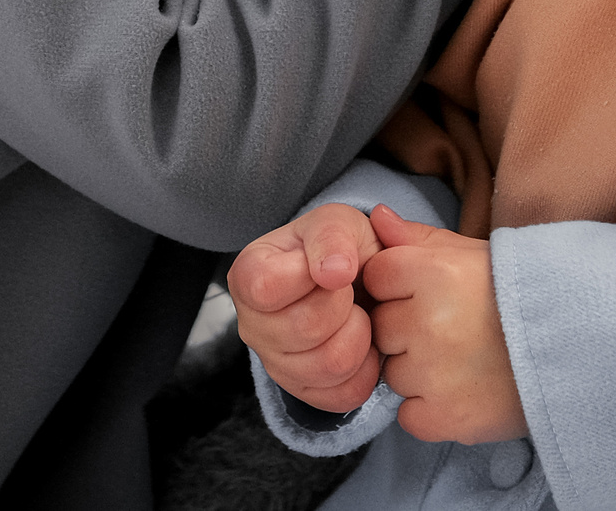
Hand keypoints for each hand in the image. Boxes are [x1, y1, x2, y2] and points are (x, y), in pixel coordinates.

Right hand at [230, 202, 384, 412]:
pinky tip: (363, 341)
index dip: (308, 276)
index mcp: (248, 276)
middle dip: (343, 304)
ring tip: (356, 313)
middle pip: (303, 329)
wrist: (357, 278)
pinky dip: (368, 367)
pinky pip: (345, 394)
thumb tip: (334, 273)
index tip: (328, 266)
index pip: (266, 288)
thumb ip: (332, 236)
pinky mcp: (306, 391)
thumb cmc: (338, 247)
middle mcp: (252, 325)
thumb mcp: (336, 221)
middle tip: (348, 289)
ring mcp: (276, 364)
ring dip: (359, 335)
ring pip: (328, 366)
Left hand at [364, 203, 528, 444]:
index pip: (377, 277)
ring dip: (419, 372)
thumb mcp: (473, 253)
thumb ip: (419, 237)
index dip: (401, 286)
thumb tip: (376, 218)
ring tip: (465, 360)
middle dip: (407, 330)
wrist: (581, 349)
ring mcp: (433, 374)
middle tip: (453, 329)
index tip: (433, 293)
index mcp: (433, 273)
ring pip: (394, 373)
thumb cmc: (521, 295)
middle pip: (382, 328)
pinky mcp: (445, 418)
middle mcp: (427, 322)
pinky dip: (430, 411)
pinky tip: (464, 391)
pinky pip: (409, 416)